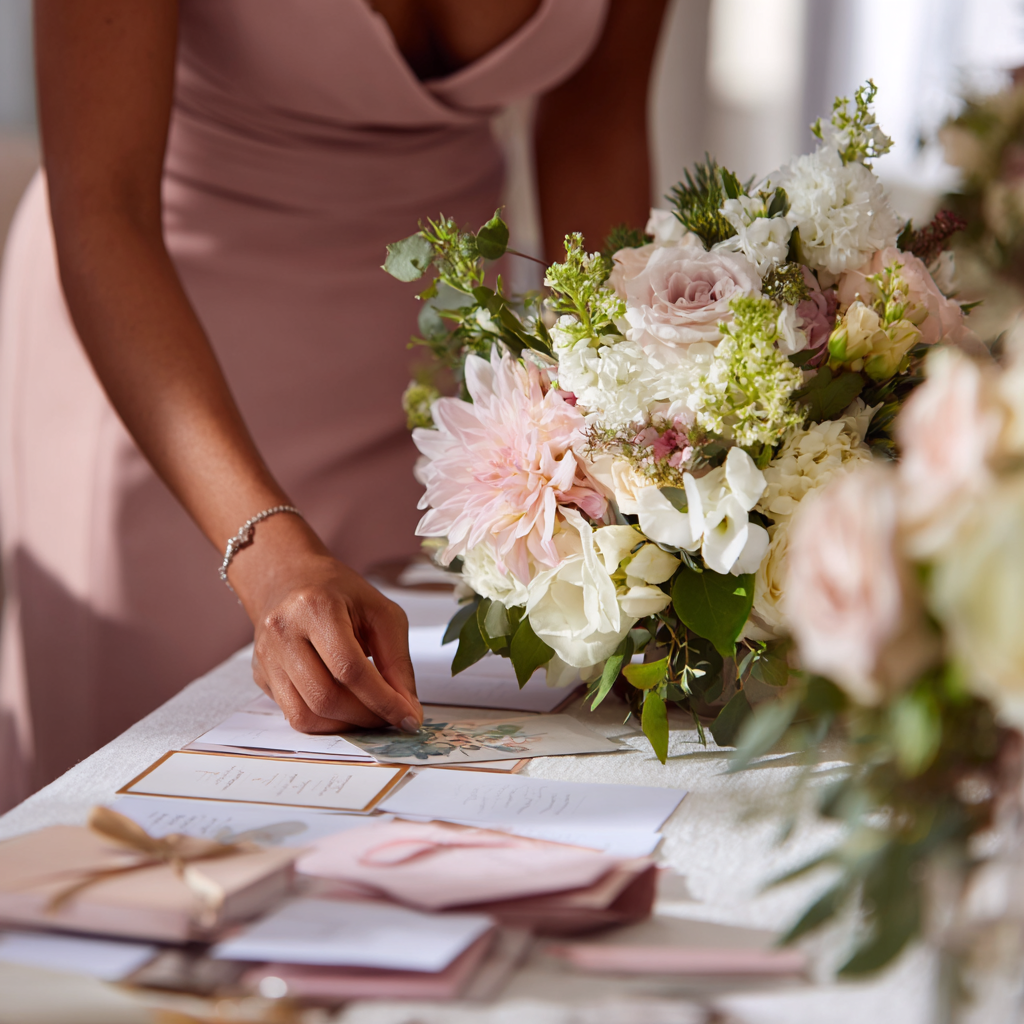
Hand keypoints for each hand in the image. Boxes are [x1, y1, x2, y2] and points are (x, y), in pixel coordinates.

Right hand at [229, 513, 422, 733]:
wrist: (291, 579)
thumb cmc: (340, 593)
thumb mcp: (381, 613)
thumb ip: (397, 661)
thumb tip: (406, 709)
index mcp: (315, 608)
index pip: (350, 669)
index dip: (383, 700)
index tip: (408, 718)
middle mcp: (282, 632)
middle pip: (325, 697)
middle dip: (365, 717)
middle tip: (390, 718)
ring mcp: (266, 657)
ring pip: (305, 715)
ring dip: (345, 725)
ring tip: (368, 714)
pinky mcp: (260, 675)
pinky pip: (293, 714)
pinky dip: (325, 722)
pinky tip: (344, 708)